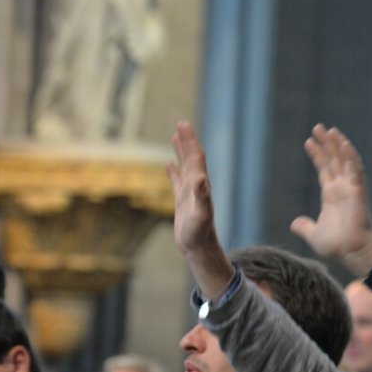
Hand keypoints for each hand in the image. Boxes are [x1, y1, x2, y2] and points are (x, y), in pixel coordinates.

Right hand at [167, 121, 234, 298]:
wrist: (199, 249)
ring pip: (185, 167)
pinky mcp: (182, 202)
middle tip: (181, 123)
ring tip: (175, 136)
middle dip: (187, 140)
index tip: (183, 125)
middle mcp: (197, 186)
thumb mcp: (201, 215)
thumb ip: (202, 196)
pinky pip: (177, 182)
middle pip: (192, 158)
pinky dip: (173, 171)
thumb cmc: (200, 234)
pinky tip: (169, 164)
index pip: (196, 157)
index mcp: (201, 185)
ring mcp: (189, 193)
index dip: (190, 141)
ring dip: (181, 151)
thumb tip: (201, 178)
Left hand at [290, 124, 371, 275]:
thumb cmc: (337, 246)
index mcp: (331, 195)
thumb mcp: (314, 235)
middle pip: (334, 159)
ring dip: (338, 144)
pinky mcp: (358, 191)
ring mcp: (351, 188)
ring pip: (345, 160)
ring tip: (329, 130)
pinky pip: (355, 170)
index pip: (324, 169)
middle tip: (317, 127)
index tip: (308, 141)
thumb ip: (305, 227)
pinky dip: (350, 156)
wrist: (352, 252)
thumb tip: (295, 223)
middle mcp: (342, 188)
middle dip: (326, 143)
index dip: (317, 155)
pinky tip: (343, 144)